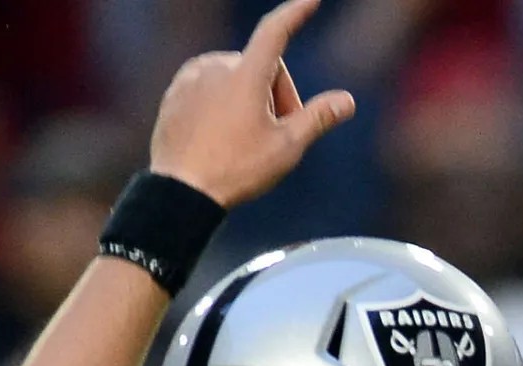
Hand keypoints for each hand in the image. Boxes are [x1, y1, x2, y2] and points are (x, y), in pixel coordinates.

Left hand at [150, 0, 355, 207]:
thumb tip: (347, 101)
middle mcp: (216, 66)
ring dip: (250, 100)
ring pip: (236, 78)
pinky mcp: (176, 91)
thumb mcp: (287, 147)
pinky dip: (223, 104)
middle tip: (278, 136)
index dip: (295, 13)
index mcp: (246, 75)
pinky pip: (210, 87)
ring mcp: (192, 77)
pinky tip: (223, 136)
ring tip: (247, 140)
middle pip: (262, 69)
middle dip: (276, 95)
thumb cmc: (237, 169)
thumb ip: (318, 118)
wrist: (182, 190)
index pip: (276, 31)